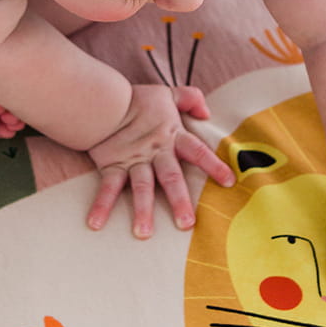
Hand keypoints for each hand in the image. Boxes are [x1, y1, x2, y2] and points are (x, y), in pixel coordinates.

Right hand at [86, 85, 233, 237]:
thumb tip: (207, 112)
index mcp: (172, 136)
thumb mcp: (167, 93)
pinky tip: (95, 224)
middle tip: (186, 224)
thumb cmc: (137, 99)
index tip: (230, 182)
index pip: (197, 151)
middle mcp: (155, 152)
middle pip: (170, 178)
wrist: (103, 99)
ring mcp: (133, 161)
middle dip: (179, 200)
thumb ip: (190, 98)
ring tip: (144, 233)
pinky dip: (101, 205)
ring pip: (140, 187)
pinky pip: (108, 188)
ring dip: (142, 210)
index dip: (214, 165)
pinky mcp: (112, 166)